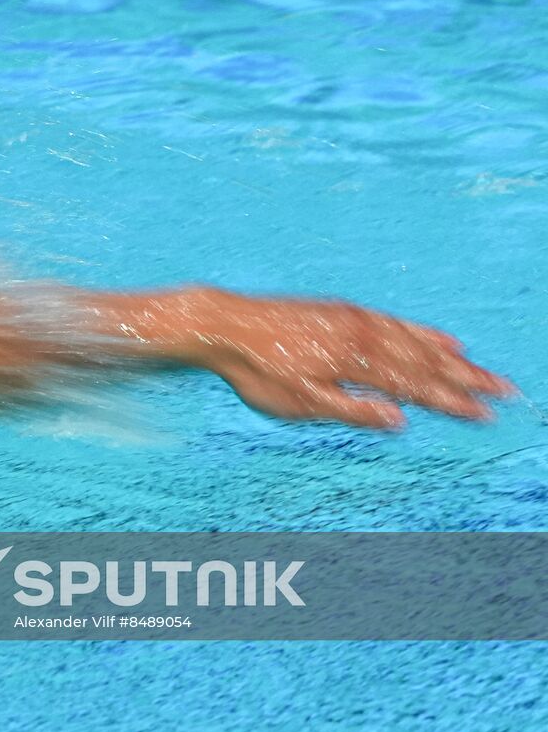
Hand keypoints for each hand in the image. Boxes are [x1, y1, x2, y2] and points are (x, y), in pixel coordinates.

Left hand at [183, 288, 515, 429]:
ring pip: (414, 339)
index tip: (485, 415)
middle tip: (506, 392)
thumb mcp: (299, 402)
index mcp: (355, 361)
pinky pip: (395, 323)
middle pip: (425, 359)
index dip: (452, 402)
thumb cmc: (257, 371)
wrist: (225, 324)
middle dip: (467, 378)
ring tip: (480, 370)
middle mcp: (363, 334)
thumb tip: (401, 420)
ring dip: (451, 356)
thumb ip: (352, 411)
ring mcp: (354, 319)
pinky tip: (437, 339)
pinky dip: (422, 333)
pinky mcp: (343, 311)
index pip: (415, 386)